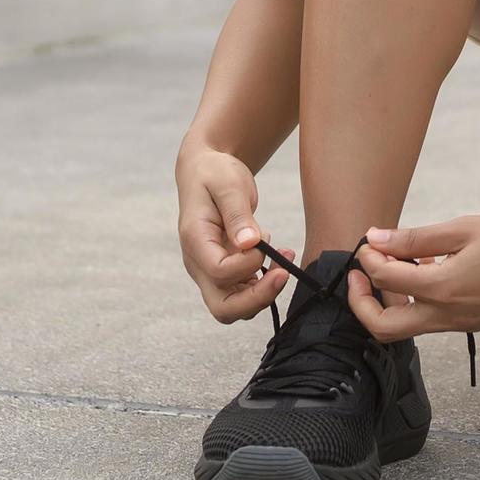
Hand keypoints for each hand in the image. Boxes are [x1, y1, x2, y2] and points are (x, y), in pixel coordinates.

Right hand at [176, 145, 289, 323]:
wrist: (206, 172)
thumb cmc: (215, 174)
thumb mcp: (228, 184)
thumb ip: (238, 214)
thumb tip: (250, 244)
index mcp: (195, 241)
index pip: (219, 273)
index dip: (247, 265)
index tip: (265, 243)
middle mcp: (199, 264)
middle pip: (223, 308)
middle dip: (257, 299)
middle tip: (283, 273)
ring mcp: (210, 272)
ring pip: (235, 308)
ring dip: (264, 293)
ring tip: (284, 258)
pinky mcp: (225, 273)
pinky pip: (244, 295)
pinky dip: (265, 285)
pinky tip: (279, 258)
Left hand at [349, 213, 479, 338]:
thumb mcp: (466, 228)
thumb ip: (416, 237)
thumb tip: (377, 239)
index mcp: (444, 289)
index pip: (385, 279)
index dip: (369, 258)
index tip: (369, 240)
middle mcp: (448, 315)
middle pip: (384, 327)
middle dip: (361, 302)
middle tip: (360, 272)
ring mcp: (460, 324)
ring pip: (406, 327)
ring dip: (388, 301)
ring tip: (395, 264)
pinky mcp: (470, 322)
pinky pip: (429, 321)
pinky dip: (414, 300)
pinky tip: (424, 269)